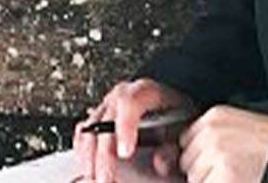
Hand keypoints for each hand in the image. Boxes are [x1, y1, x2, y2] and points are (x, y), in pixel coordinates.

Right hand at [72, 78, 194, 181]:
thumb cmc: (176, 116)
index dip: (125, 128)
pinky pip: (83, 133)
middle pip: (105, 123)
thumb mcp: (183, 128)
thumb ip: (172, 147)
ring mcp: (106, 106)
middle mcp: (120, 96)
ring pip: (89, 129)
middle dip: (104, 155)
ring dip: (90, 157)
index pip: (129, 103)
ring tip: (96, 178)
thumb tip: (159, 162)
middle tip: (106, 179)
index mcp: (146, 92)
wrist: (169, 106)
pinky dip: (84, 151)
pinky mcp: (97, 118)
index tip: (125, 153)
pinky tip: (89, 167)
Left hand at [175, 106, 267, 182]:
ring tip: (238, 176)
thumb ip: (214, 135)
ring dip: (212, 181)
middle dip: (204, 172)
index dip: (199, 156)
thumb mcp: (241, 126)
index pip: (185, 140)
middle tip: (232, 171)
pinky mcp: (226, 175)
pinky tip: (240, 180)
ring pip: (195, 179)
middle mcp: (213, 132)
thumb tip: (190, 153)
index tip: (215, 162)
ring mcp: (218, 154)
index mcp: (215, 116)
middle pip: (187, 162)